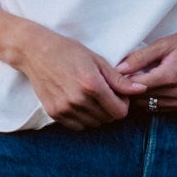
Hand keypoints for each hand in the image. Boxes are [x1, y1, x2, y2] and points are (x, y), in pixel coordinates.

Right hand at [7, 25, 130, 127]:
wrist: (35, 52)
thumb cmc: (68, 51)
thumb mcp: (97, 60)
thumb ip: (119, 79)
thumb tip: (141, 89)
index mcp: (92, 85)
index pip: (120, 111)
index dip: (124, 104)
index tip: (118, 93)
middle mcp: (78, 100)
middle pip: (108, 119)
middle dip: (112, 108)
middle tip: (105, 93)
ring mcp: (65, 108)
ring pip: (94, 124)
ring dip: (98, 114)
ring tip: (91, 97)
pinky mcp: (54, 113)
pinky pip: (78, 126)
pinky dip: (83, 118)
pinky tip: (79, 102)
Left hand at [110, 26, 176, 111]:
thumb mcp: (164, 44)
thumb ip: (139, 57)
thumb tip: (118, 69)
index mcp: (169, 76)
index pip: (134, 87)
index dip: (121, 81)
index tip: (114, 73)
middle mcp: (176, 93)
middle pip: (139, 99)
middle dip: (127, 90)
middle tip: (122, 77)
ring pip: (147, 105)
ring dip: (137, 96)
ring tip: (135, 80)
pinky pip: (158, 108)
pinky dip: (149, 99)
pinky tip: (148, 86)